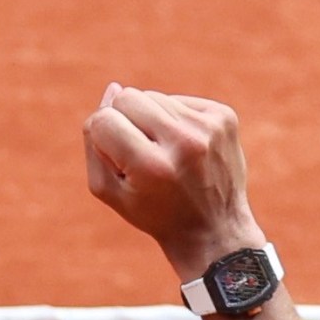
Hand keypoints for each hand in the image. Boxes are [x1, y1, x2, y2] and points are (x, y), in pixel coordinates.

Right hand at [83, 84, 263, 274]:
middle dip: (126, 121)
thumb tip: (112, 89)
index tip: (120, 161)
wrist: (215, 230)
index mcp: (152, 166)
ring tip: (167, 154)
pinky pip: (180, 100)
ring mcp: (208, 128)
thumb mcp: (109, 190)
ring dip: (152, 120)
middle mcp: (184, 142)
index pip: (103, 119)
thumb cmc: (154, 212)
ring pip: (154, 96)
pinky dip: (176, 120)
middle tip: (144, 156)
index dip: (103, 137)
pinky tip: (187, 149)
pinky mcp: (224, 117)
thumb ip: (95, 140)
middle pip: (127, 97)